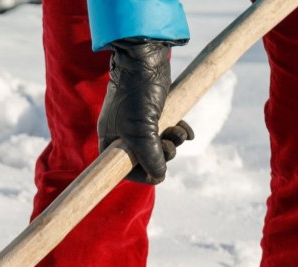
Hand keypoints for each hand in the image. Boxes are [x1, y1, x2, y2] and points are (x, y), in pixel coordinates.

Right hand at [98, 40, 193, 184]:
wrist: (145, 60)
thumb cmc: (136, 95)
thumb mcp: (142, 132)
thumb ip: (150, 157)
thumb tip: (159, 175)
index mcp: (111, 141)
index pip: (123, 170)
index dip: (140, 174)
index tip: (155, 171)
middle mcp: (124, 135)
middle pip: (145, 160)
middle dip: (162, 156)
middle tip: (167, 144)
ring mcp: (140, 124)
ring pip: (160, 146)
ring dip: (173, 143)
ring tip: (178, 131)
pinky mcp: (155, 113)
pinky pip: (168, 132)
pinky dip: (179, 133)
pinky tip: (186, 128)